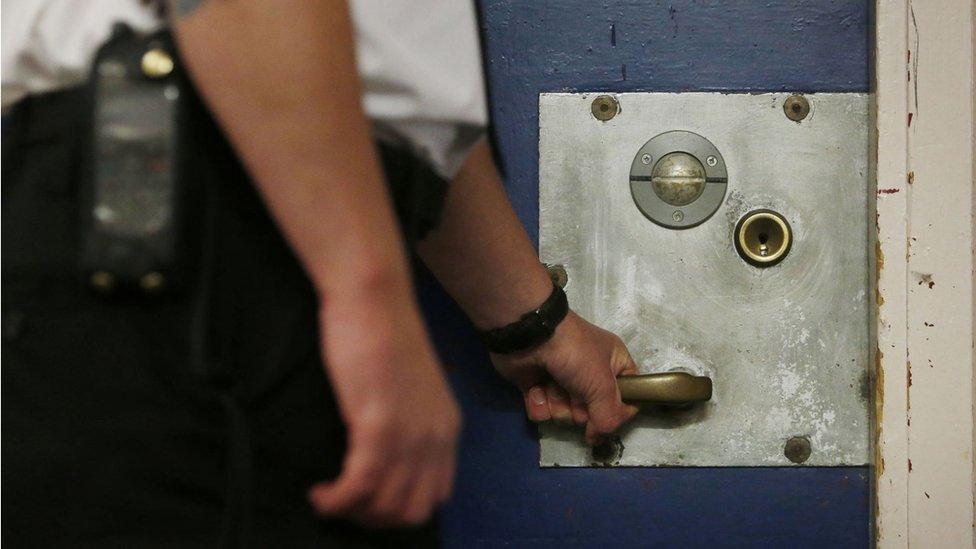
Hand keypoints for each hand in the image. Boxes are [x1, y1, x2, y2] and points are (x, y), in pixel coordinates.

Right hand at [307, 293, 460, 527]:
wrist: (374, 299)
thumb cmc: (382, 334)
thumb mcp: (409, 387)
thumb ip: (407, 422)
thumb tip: (384, 455)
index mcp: (447, 428)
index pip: (435, 496)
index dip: (398, 510)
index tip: (367, 502)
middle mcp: (436, 437)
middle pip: (411, 510)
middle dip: (374, 519)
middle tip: (343, 505)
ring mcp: (411, 434)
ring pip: (385, 505)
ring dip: (351, 513)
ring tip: (327, 500)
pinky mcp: (379, 425)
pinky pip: (359, 486)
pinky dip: (336, 500)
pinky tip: (319, 494)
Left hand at [491, 311, 638, 443]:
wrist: (530, 335)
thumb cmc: (574, 353)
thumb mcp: (602, 384)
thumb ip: (609, 417)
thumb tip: (598, 439)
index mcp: (613, 365)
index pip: (627, 398)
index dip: (618, 412)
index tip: (606, 416)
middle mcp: (589, 375)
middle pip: (592, 413)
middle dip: (579, 409)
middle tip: (574, 394)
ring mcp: (562, 381)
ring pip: (564, 415)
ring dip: (557, 405)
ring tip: (551, 385)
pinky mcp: (537, 387)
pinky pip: (542, 412)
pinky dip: (538, 403)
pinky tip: (535, 388)